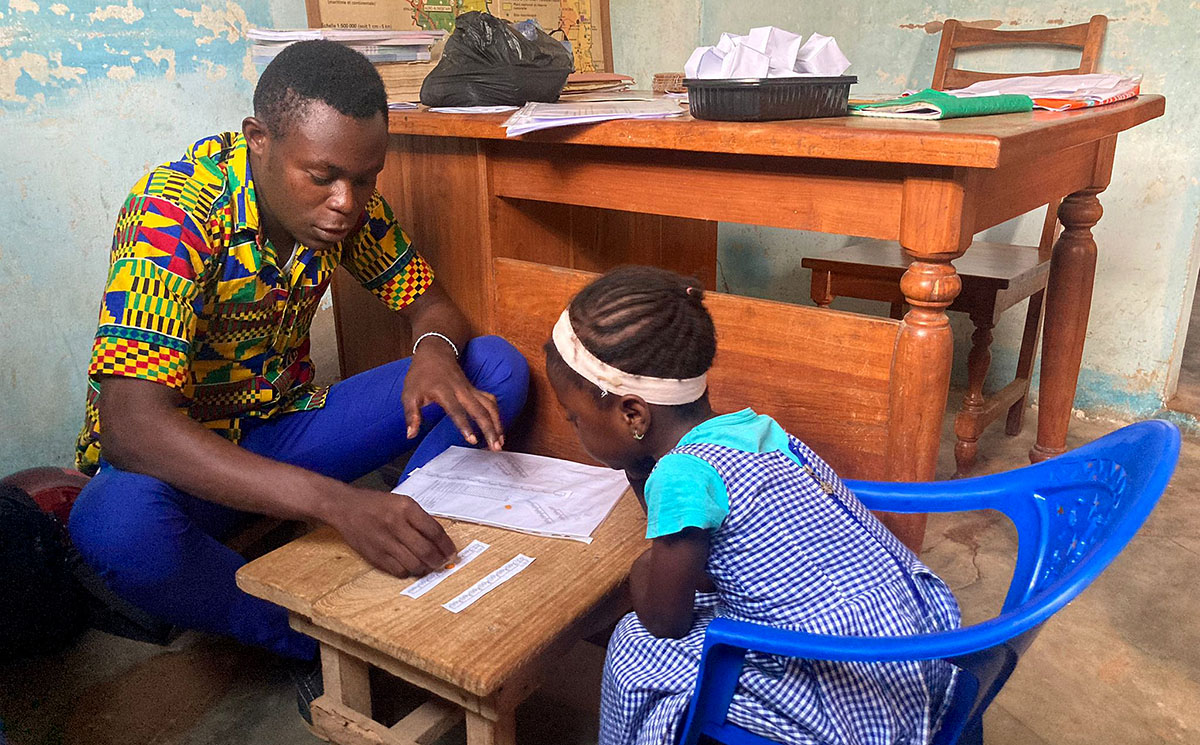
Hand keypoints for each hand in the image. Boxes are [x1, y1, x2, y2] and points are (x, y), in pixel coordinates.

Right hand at [331, 487, 456, 576]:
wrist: (345, 508)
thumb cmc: (376, 504)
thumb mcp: (402, 502)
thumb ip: (420, 519)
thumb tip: (440, 540)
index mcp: (406, 508)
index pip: (434, 531)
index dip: (447, 545)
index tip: (452, 552)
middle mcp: (395, 525)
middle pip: (426, 551)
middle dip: (439, 560)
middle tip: (444, 562)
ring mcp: (384, 542)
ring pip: (414, 564)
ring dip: (426, 568)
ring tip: (429, 566)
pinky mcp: (375, 556)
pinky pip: (398, 571)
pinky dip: (409, 571)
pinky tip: (411, 566)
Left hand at [403, 341, 503, 449]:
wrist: (435, 353)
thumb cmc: (420, 375)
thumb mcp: (409, 394)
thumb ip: (411, 415)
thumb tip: (411, 435)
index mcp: (444, 392)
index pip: (457, 410)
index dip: (465, 425)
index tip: (472, 440)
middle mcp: (462, 391)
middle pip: (480, 410)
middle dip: (490, 429)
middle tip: (496, 448)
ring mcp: (471, 390)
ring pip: (490, 406)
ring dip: (498, 424)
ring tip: (501, 442)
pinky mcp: (476, 390)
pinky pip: (491, 402)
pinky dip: (497, 415)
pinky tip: (499, 429)